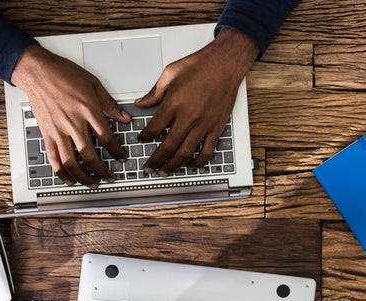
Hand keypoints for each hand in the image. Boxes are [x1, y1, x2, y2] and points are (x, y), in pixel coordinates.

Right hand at [11, 45, 130, 186]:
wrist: (36, 71)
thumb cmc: (63, 73)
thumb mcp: (93, 84)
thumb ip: (110, 104)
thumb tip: (125, 118)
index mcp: (88, 110)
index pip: (106, 138)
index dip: (117, 152)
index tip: (122, 158)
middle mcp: (73, 123)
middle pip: (90, 155)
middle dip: (102, 170)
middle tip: (110, 177)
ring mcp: (58, 130)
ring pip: (71, 161)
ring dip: (83, 176)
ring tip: (93, 182)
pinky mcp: (46, 133)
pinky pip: (54, 158)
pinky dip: (61, 172)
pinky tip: (69, 179)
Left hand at [135, 27, 257, 174]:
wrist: (225, 64)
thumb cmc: (200, 65)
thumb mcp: (170, 73)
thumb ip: (154, 92)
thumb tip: (141, 103)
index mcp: (173, 104)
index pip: (154, 128)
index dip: (145, 137)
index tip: (141, 140)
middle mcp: (188, 117)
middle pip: (167, 146)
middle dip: (155, 160)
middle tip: (149, 167)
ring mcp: (203, 125)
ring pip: (185, 152)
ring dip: (173, 165)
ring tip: (165, 171)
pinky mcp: (216, 128)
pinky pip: (207, 151)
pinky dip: (198, 162)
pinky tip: (190, 165)